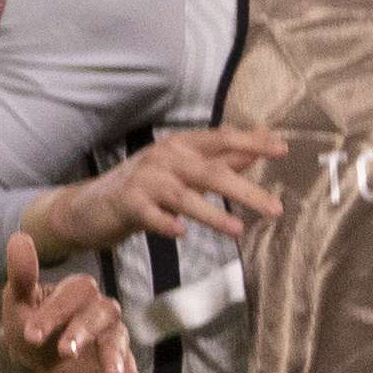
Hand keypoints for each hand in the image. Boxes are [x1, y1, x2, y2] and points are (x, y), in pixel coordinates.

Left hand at [0, 235, 133, 372]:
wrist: (34, 358)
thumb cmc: (27, 324)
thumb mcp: (17, 302)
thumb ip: (22, 274)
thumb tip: (19, 236)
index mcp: (78, 292)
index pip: (75, 294)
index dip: (54, 313)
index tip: (31, 333)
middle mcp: (102, 311)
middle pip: (102, 314)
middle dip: (82, 332)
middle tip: (62, 350)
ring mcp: (112, 339)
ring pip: (119, 342)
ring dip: (114, 358)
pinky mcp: (117, 366)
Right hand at [36, 126, 287, 261]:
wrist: (90, 206)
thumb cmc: (146, 186)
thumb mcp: (184, 167)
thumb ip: (223, 157)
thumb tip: (261, 143)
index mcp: (181, 146)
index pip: (221, 140)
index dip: (252, 142)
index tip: (282, 148)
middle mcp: (164, 158)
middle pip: (210, 172)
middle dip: (245, 191)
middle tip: (275, 209)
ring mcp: (144, 181)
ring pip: (184, 196)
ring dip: (212, 214)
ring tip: (238, 230)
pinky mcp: (126, 204)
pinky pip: (150, 215)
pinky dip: (165, 223)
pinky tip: (180, 232)